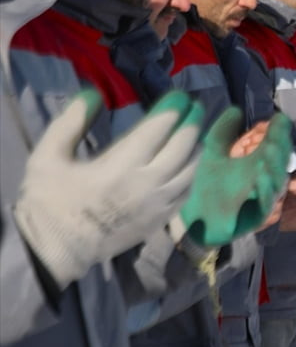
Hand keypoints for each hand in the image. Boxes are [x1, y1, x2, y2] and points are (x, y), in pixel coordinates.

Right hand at [13, 89, 203, 288]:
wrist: (55, 251)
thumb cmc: (49, 202)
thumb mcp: (48, 157)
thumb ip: (70, 123)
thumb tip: (93, 94)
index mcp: (119, 167)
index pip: (157, 130)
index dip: (173, 110)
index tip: (180, 96)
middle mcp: (146, 185)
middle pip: (181, 147)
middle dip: (192, 123)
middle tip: (196, 107)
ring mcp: (157, 205)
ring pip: (191, 170)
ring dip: (196, 147)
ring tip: (197, 132)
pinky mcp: (160, 221)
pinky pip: (187, 192)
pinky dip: (193, 173)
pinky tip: (191, 164)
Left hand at [180, 109, 292, 247]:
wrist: (193, 219)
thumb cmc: (206, 186)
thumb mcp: (213, 153)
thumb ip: (223, 132)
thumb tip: (235, 109)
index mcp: (259, 165)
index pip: (276, 146)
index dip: (279, 133)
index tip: (279, 118)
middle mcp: (265, 182)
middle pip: (278, 164)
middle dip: (279, 151)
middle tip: (274, 138)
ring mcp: (261, 201)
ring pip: (274, 184)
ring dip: (273, 170)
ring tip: (268, 155)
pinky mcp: (254, 218)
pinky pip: (263, 206)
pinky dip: (264, 194)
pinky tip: (259, 180)